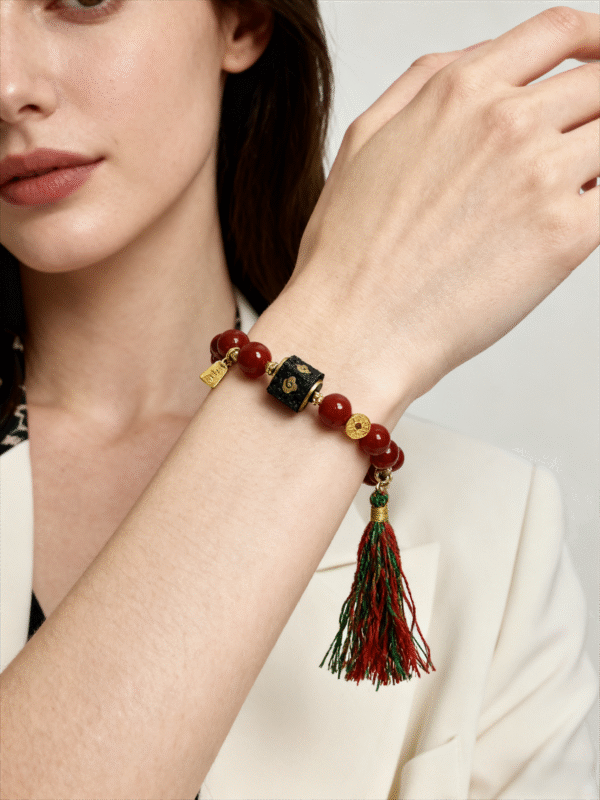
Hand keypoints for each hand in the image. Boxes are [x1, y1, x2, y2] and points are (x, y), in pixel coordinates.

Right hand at [283, 7, 598, 404]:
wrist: (355, 327)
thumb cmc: (349, 251)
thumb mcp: (365, 138)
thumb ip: (423, 83)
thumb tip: (479, 57)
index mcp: (460, 92)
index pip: (558, 31)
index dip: (595, 39)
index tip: (599, 61)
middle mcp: (507, 122)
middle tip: (584, 142)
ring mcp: (541, 176)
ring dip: (599, 160)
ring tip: (571, 191)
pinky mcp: (566, 237)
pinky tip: (573, 221)